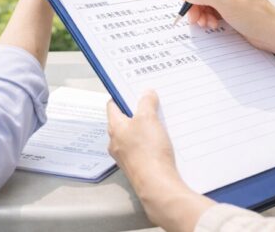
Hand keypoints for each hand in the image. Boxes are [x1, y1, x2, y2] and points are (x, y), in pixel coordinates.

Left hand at [107, 92, 209, 230]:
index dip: (122, 96)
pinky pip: (142, 150)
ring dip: (145, 128)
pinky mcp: (138, 167)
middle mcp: (116, 143)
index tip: (133, 90)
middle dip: (137, 112)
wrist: (157, 185)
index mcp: (114, 128)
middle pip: (124, 121)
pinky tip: (162, 142)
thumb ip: (146, 102)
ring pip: (134, 136)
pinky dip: (150, 143)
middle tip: (150, 104)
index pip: (112, 106)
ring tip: (159, 122)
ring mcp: (126, 156)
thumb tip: (147, 93)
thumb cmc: (148, 152)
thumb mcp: (148, 118)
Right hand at [181, 0, 274, 59]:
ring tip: (204, 24)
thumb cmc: (255, 15)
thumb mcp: (226, 3)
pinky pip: (209, 8)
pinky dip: (207, 16)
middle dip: (194, 2)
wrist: (272, 32)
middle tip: (192, 17)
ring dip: (200, 12)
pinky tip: (211, 25)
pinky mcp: (227, 6)